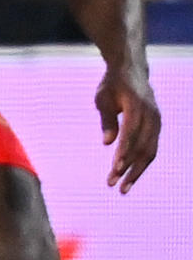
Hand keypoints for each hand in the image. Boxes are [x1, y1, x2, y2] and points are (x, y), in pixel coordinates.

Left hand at [98, 63, 160, 192]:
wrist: (131, 71)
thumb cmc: (112, 85)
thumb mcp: (102, 98)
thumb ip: (107, 120)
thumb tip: (107, 143)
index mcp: (138, 107)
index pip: (131, 134)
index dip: (124, 152)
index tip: (115, 169)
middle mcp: (152, 116)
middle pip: (142, 147)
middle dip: (128, 168)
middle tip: (114, 185)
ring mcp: (157, 122)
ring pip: (150, 151)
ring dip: (136, 171)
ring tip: (122, 187)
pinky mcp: (157, 126)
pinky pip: (151, 148)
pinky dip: (141, 163)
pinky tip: (131, 175)